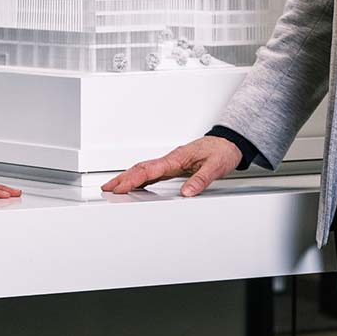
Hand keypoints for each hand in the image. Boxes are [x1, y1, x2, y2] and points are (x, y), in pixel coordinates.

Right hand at [102, 136, 241, 198]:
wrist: (228, 143)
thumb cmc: (221, 151)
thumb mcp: (216, 166)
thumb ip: (201, 179)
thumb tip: (187, 192)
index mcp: (177, 158)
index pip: (150, 169)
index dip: (133, 178)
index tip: (121, 187)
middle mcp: (171, 159)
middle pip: (141, 168)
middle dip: (122, 178)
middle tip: (107, 188)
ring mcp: (171, 162)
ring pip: (144, 169)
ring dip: (128, 178)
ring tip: (114, 187)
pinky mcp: (173, 166)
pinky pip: (152, 172)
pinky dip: (139, 178)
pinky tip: (133, 185)